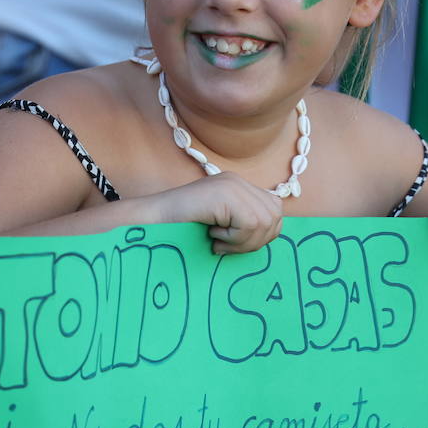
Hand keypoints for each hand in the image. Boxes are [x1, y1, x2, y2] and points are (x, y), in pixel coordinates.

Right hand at [147, 173, 284, 253]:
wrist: (152, 221)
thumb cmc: (182, 229)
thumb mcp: (221, 225)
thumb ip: (244, 224)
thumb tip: (272, 233)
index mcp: (238, 186)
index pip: (275, 210)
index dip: (263, 234)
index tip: (237, 244)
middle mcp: (238, 181)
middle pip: (275, 217)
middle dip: (255, 241)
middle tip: (227, 246)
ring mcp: (231, 185)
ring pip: (264, 222)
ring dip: (242, 242)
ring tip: (218, 241)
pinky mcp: (224, 194)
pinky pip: (249, 224)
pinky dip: (233, 238)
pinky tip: (212, 235)